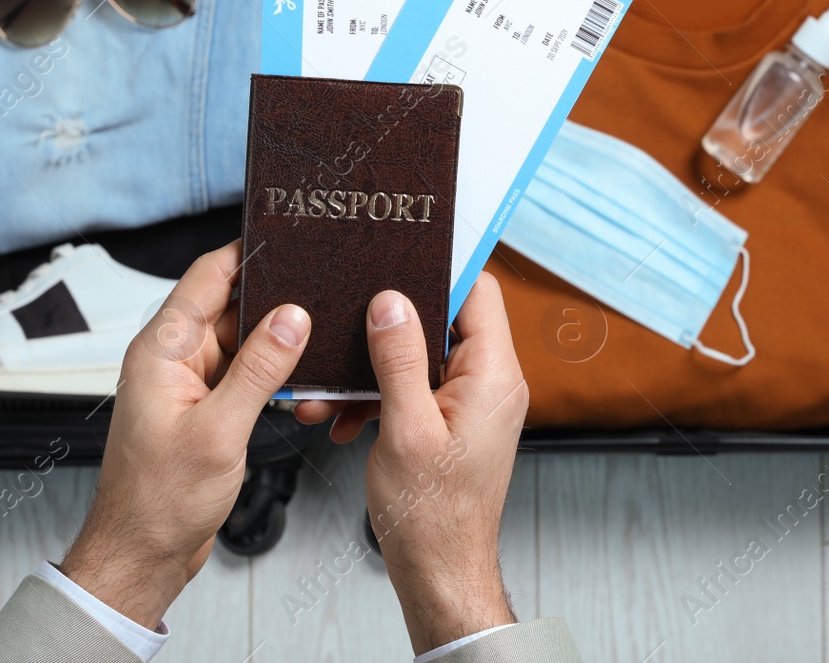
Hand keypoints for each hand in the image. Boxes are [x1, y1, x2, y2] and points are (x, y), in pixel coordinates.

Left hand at [61, 241, 309, 629]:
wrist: (142, 554)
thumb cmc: (158, 501)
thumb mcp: (219, 430)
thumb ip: (259, 370)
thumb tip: (292, 319)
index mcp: (161, 350)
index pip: (206, 277)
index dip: (245, 252)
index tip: (285, 236)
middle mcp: (173, 359)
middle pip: (230, 305)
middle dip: (274, 297)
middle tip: (321, 287)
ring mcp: (189, 383)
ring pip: (242, 340)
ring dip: (276, 340)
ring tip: (319, 334)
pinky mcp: (204, 408)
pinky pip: (243, 373)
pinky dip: (271, 373)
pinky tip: (301, 378)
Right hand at [294, 273, 527, 654]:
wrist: (439, 573)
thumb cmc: (433, 516)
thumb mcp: (406, 428)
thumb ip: (399, 359)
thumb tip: (391, 302)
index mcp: (493, 376)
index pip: (477, 291)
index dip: (439, 268)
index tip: (398, 255)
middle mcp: (490, 383)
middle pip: (442, 319)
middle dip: (388, 325)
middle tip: (350, 319)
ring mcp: (471, 402)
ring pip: (419, 356)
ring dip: (373, 369)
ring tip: (335, 391)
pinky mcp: (451, 421)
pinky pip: (414, 387)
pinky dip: (378, 397)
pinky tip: (347, 418)